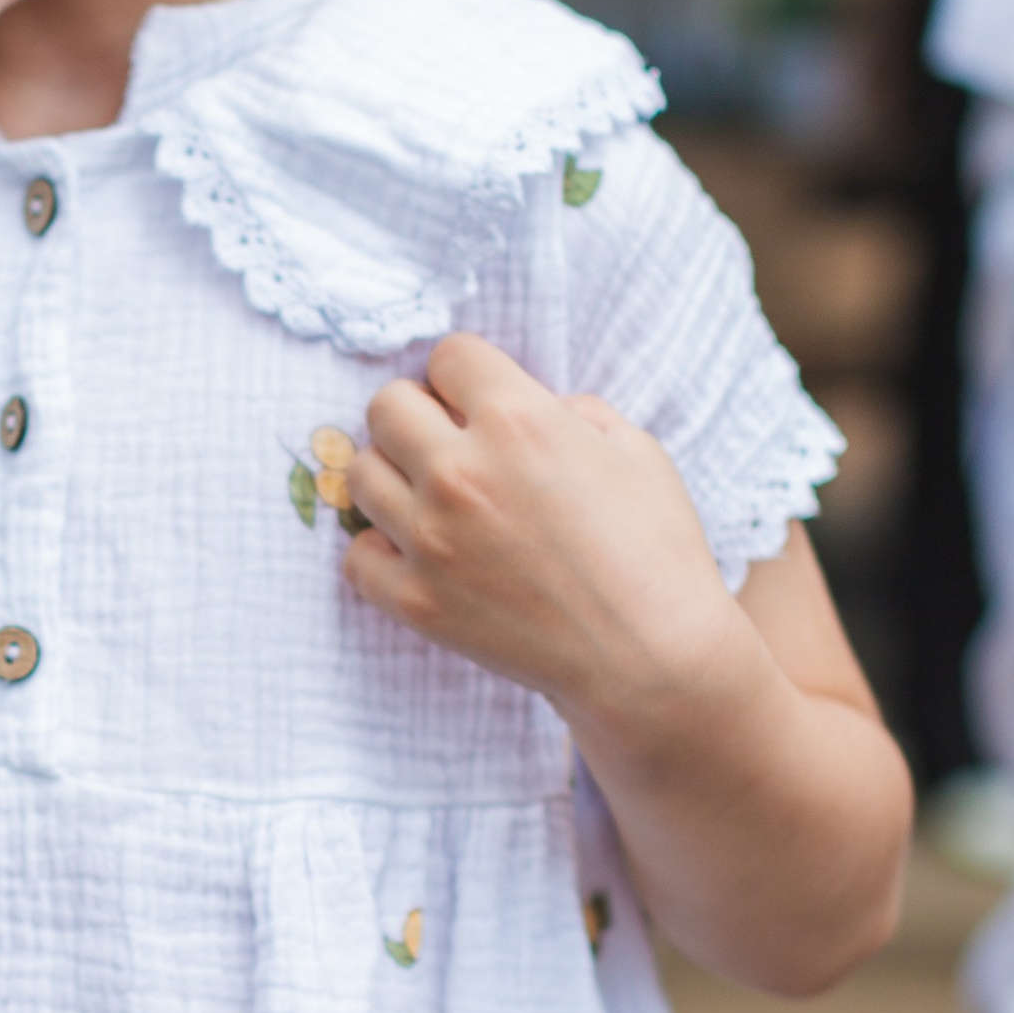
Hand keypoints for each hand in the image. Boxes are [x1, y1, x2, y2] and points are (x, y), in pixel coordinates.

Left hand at [341, 334, 738, 740]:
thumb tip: (525, 404)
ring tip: (434, 498)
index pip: (448, 355)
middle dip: (419, 414)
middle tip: (450, 443)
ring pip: (361, 473)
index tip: (479, 400)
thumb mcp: (632, 448)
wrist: (651, 657)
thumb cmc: (656, 550)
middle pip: (386, 406)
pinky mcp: (417, 600)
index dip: (466, 374)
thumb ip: (567, 408)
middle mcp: (461, 472)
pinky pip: (357, 555)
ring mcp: (431, 539)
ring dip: (394, 476)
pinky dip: (382, 550)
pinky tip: (422, 552)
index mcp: (518, 420)